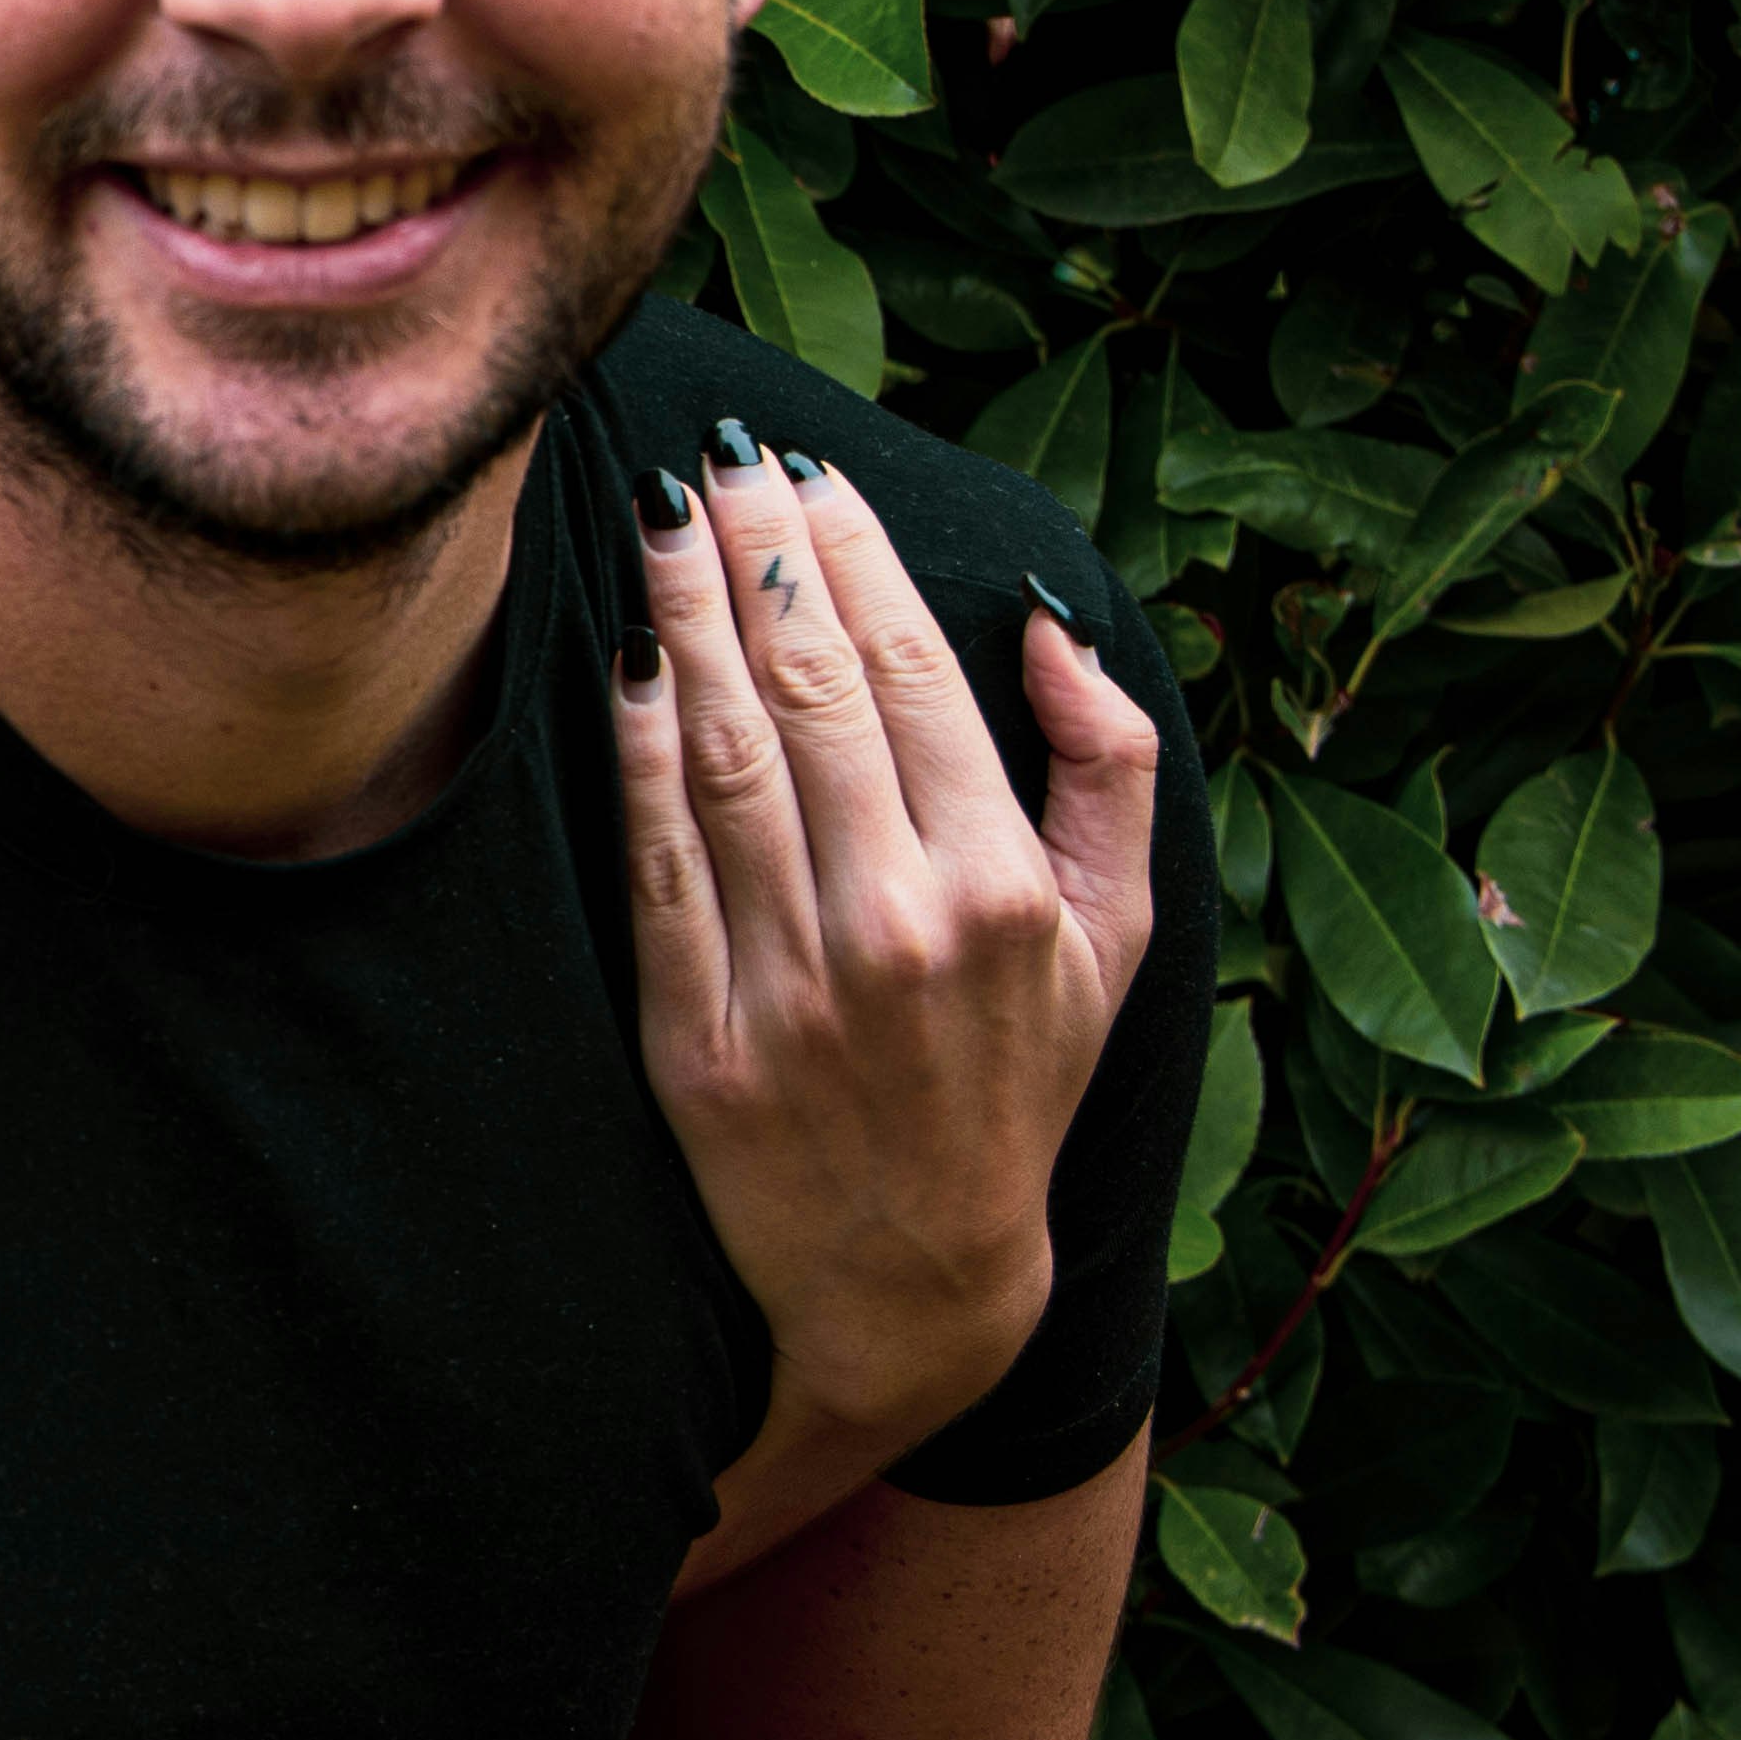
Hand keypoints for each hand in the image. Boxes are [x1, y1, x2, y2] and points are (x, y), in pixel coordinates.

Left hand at [613, 425, 1167, 1468]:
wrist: (914, 1280)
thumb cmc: (1020, 1082)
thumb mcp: (1115, 938)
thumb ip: (1107, 771)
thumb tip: (1048, 626)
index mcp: (998, 890)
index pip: (909, 675)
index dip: (850, 559)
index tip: (808, 475)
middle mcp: (894, 927)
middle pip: (809, 689)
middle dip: (757, 555)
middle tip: (718, 459)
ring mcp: (789, 984)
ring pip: (724, 753)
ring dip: (686, 616)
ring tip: (663, 518)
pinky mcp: (695, 1038)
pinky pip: (656, 859)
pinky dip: (637, 747)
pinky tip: (625, 659)